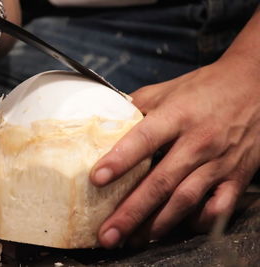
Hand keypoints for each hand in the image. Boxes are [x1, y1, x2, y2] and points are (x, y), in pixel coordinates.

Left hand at [90, 52, 259, 247]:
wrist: (255, 85)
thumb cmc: (206, 88)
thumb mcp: (168, 89)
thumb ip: (137, 105)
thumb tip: (106, 120)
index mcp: (177, 115)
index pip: (144, 139)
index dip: (120, 160)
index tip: (97, 179)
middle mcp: (197, 142)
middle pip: (160, 182)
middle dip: (131, 212)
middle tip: (108, 234)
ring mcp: (219, 162)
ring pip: (185, 200)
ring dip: (157, 224)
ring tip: (132, 239)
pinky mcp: (236, 176)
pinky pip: (218, 207)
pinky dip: (199, 222)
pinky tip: (178, 228)